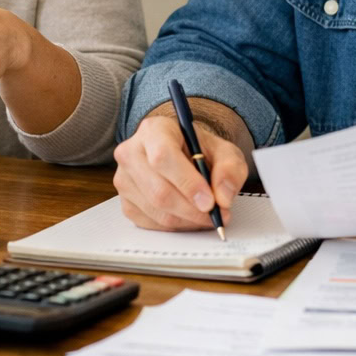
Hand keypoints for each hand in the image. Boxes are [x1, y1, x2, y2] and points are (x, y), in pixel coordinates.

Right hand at [113, 114, 246, 230]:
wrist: (183, 155)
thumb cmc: (199, 151)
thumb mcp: (224, 152)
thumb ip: (230, 169)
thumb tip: (223, 197)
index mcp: (154, 130)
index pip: (163, 157)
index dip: (188, 183)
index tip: (210, 201)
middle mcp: (132, 152)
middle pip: (159, 190)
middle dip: (192, 209)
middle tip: (215, 215)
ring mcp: (124, 179)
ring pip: (156, 210)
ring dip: (187, 220)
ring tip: (206, 215)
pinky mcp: (125, 202)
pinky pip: (151, 223)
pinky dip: (176, 226)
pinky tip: (189, 217)